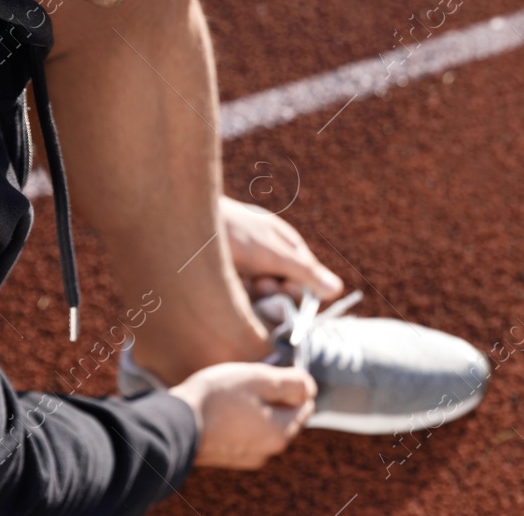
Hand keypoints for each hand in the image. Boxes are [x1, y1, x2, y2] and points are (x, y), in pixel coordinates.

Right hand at [172, 362, 317, 469]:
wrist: (174, 423)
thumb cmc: (217, 397)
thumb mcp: (259, 379)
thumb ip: (291, 383)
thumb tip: (310, 388)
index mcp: (281, 433)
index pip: (304, 405)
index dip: (290, 384)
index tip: (268, 374)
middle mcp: (267, 451)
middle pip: (283, 416)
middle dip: (272, 397)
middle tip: (249, 381)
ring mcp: (246, 457)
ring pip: (263, 424)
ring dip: (255, 407)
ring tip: (233, 393)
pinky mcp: (228, 457)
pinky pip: (244, 433)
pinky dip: (240, 419)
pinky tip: (223, 407)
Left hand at [220, 196, 343, 301]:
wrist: (187, 223)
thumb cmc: (235, 232)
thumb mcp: (274, 253)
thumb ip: (305, 272)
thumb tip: (337, 290)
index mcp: (288, 247)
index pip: (308, 280)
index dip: (300, 291)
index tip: (286, 291)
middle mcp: (272, 259)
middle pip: (287, 291)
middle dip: (276, 292)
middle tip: (261, 283)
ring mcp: (250, 269)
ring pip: (264, 298)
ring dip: (257, 294)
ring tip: (244, 280)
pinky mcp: (231, 281)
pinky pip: (244, 299)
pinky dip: (241, 297)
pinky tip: (232, 287)